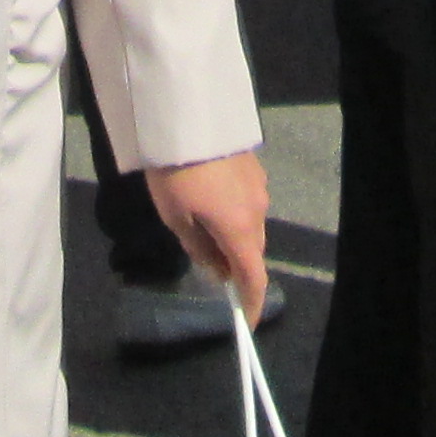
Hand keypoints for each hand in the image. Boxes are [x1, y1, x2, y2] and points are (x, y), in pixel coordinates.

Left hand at [142, 152, 272, 315]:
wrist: (187, 114)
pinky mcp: (255, 169)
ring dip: (235, 239)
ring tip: (205, 231)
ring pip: (252, 227)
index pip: (254, 277)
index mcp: (240, 228)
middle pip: (253, 252)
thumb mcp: (175, 217)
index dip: (253, 303)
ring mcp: (260, 187)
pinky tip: (211, 204)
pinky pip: (249, 205)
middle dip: (237, 267)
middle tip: (211, 269)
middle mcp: (258, 211)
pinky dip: (236, 217)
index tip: (248, 322)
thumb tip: (215, 269)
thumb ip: (198, 248)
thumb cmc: (175, 173)